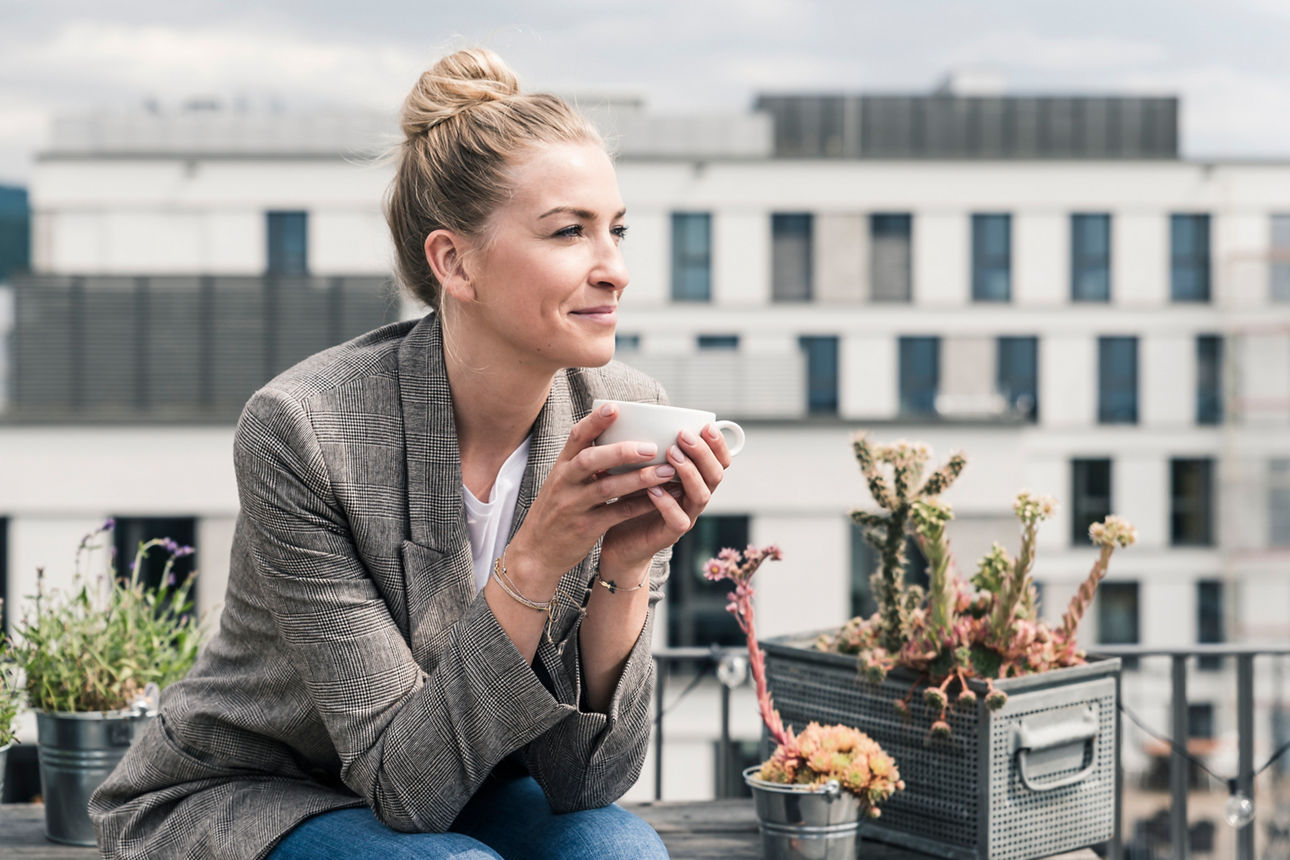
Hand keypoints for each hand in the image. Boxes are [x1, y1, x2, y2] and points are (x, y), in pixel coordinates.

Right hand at [505, 402, 680, 593]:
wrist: (535, 553)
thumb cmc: (556, 512)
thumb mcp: (561, 483)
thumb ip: (582, 463)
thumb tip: (615, 437)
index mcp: (560, 468)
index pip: (575, 438)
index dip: (594, 422)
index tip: (615, 408)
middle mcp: (564, 483)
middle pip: (590, 460)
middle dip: (621, 451)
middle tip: (651, 447)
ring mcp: (573, 506)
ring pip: (607, 488)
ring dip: (639, 479)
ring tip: (666, 471)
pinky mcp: (584, 528)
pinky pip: (616, 514)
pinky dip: (639, 505)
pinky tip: (660, 499)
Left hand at [598, 421, 732, 575]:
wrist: (618, 540)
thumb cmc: (631, 498)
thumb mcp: (641, 467)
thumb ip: (648, 447)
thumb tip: (640, 412)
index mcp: (695, 479)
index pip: (720, 460)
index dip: (718, 444)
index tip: (707, 425)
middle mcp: (695, 497)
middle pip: (716, 475)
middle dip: (703, 453)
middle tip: (684, 436)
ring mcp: (686, 516)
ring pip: (702, 495)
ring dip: (689, 472)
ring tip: (671, 454)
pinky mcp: (670, 534)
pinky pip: (678, 519)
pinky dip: (667, 502)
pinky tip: (654, 489)